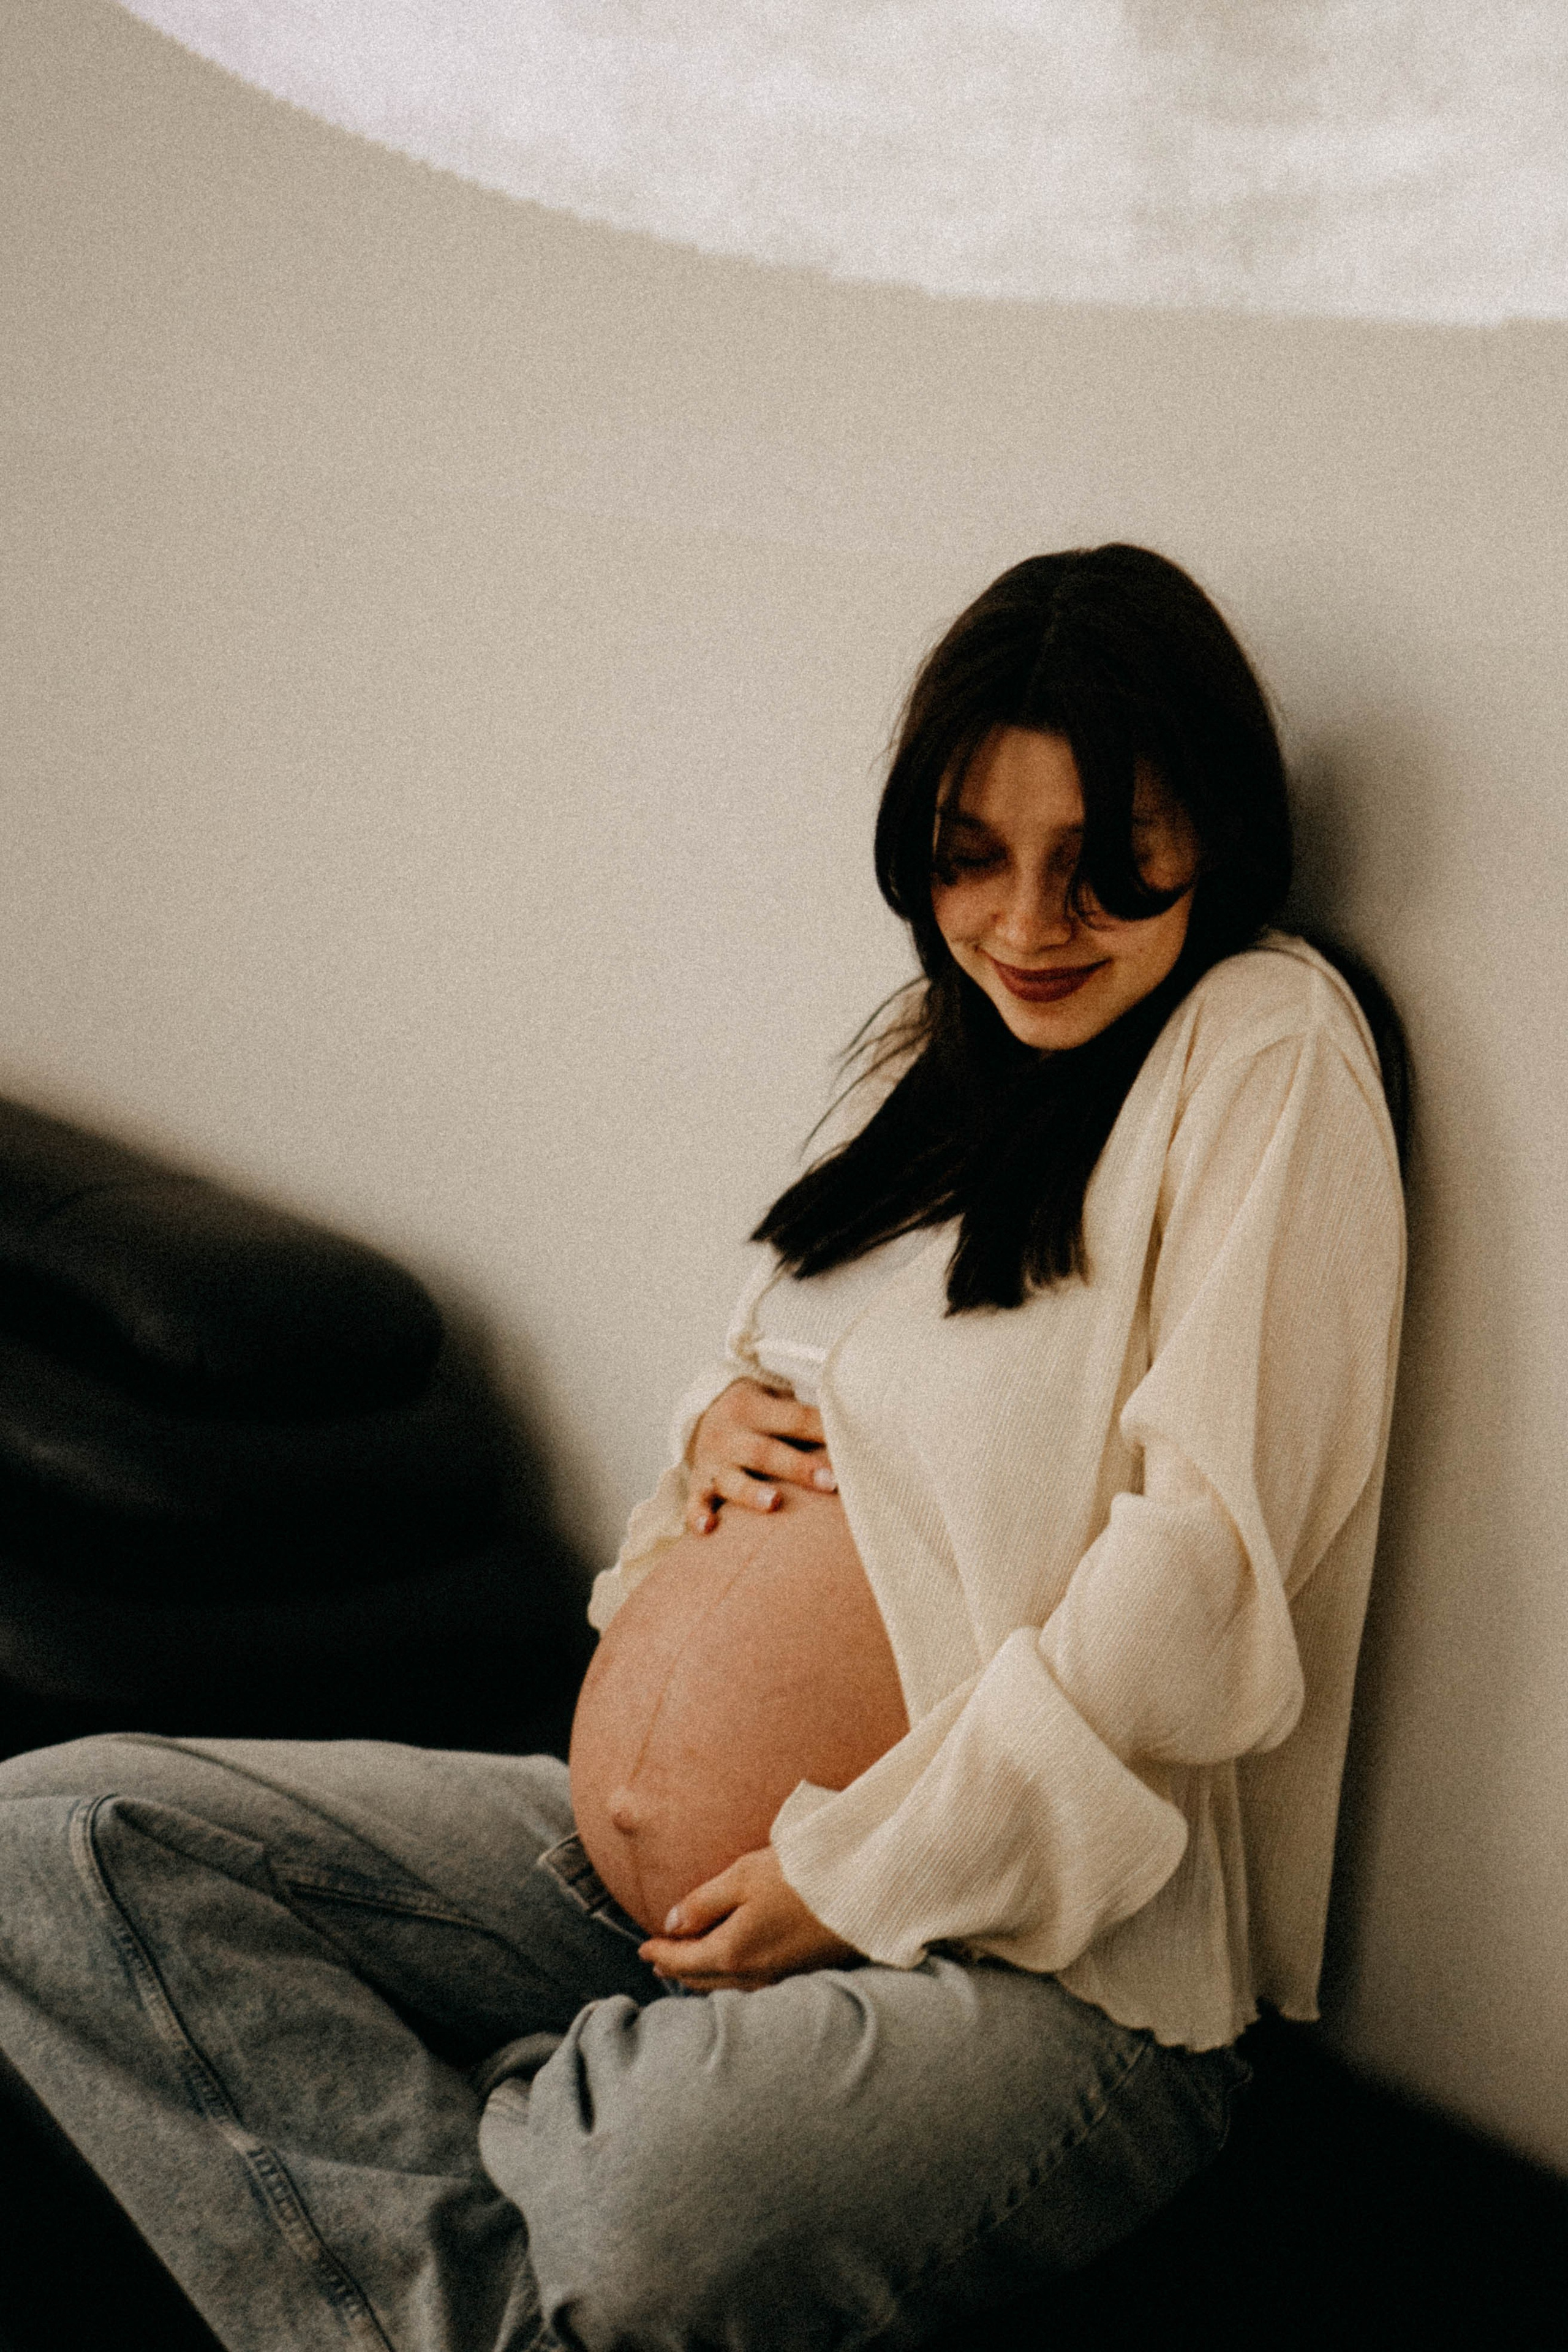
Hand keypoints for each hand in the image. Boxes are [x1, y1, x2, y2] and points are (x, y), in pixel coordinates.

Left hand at [637, 1845, 857, 1990]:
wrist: (863, 1892)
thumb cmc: (801, 1877)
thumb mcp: (743, 1877)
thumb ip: (703, 1902)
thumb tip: (672, 1923)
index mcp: (732, 1952)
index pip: (683, 1959)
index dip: (660, 1953)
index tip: (642, 1950)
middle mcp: (753, 1976)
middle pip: (703, 1978)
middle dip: (678, 1968)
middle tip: (659, 1959)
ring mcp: (778, 1979)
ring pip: (727, 1986)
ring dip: (703, 1975)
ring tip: (689, 1963)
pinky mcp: (800, 1975)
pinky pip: (751, 1985)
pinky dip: (730, 1977)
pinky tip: (732, 1965)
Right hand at [684, 1378, 837, 1534]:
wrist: (700, 1415)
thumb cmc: (759, 1418)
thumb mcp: (775, 1405)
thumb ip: (807, 1420)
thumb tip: (862, 1435)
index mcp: (755, 1408)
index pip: (796, 1419)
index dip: (823, 1431)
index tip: (851, 1445)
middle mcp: (732, 1434)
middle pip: (765, 1451)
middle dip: (797, 1467)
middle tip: (830, 1482)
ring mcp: (713, 1462)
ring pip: (731, 1478)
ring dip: (752, 1492)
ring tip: (774, 1503)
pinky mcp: (697, 1485)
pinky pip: (695, 1502)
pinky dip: (698, 1515)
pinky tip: (708, 1528)